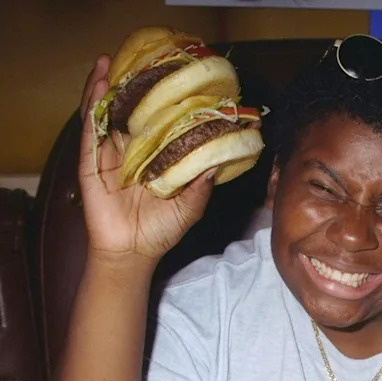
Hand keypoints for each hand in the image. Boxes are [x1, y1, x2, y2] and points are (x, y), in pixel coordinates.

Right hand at [78, 55, 213, 262]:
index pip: (159, 122)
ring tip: (114, 60)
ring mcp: (110, 154)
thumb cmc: (162, 230)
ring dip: (108, 85)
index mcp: (155, 156)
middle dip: (134, 85)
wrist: (134, 252)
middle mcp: (132, 150)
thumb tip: (221, 159)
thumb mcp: (192, 204)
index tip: (176, 79)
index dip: (164, 101)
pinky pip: (91, 128)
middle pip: (130, 110)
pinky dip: (93, 105)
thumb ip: (203, 182)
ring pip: (107, 112)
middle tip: (142, 58)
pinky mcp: (92, 162)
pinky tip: (100, 85)